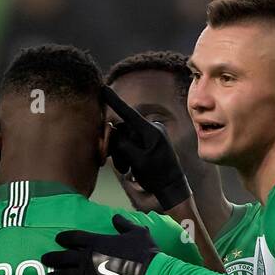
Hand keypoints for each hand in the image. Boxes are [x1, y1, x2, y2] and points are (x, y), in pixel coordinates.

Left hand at [44, 213, 159, 274]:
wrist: (149, 273)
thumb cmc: (144, 251)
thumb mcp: (137, 231)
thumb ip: (123, 224)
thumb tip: (116, 217)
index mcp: (96, 241)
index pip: (72, 237)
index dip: (63, 238)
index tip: (57, 239)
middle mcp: (87, 257)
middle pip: (61, 257)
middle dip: (51, 258)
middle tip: (45, 260)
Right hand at [101, 85, 191, 209]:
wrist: (171, 187)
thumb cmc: (157, 176)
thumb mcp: (138, 161)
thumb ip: (122, 144)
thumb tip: (111, 131)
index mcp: (150, 131)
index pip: (128, 113)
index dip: (113, 101)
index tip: (102, 88)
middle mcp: (151, 128)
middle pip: (123, 129)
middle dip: (117, 146)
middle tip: (119, 165)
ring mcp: (150, 134)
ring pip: (125, 137)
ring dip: (121, 153)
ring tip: (126, 169)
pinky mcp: (148, 141)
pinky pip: (131, 142)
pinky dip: (127, 154)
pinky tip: (129, 168)